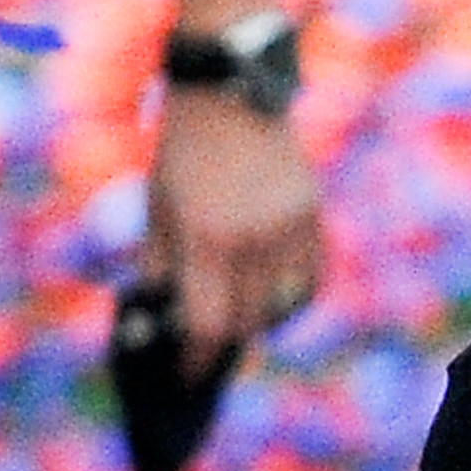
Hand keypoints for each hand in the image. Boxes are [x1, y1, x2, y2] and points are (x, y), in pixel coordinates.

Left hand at [147, 87, 322, 378]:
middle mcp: (254, 241)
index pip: (209, 325)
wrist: (231, 95)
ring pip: (283, 306)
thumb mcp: (157, 210)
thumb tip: (164, 319)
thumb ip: (161, 268)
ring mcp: (289, 229)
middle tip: (208, 343)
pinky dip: (293, 296)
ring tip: (240, 312)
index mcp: (207, 239)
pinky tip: (275, 293)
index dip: (197, 359)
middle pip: (248, 322)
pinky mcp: (313, 216)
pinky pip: (311, 278)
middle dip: (225, 340)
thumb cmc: (183, 154)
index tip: (187, 375)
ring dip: (260, 319)